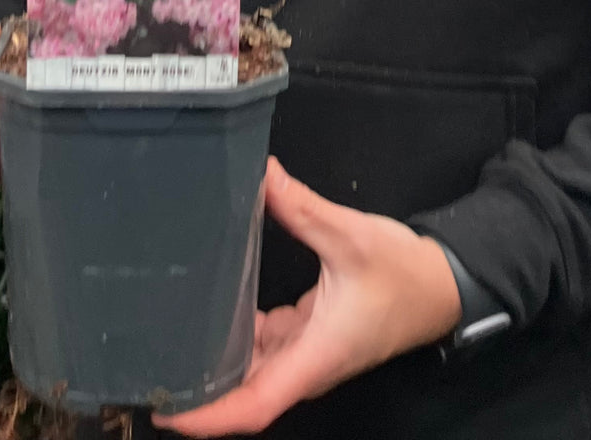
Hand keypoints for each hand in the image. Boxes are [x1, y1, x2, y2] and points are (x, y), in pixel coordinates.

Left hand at [154, 157, 462, 435]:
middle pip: (243, 392)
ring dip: (215, 360)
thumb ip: (302, 208)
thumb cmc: (403, 274)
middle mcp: (305, 366)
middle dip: (198, 388)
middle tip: (148, 365)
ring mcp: (307, 353)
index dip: (207, 417)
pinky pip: (265, 346)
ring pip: (252, 369)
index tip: (165, 412)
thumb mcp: (351, 236)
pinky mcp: (310, 336)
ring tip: (167, 338)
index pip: (251, 406)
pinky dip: (238, 334)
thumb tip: (262, 174)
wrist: (442, 285)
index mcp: (313, 359)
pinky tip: (214, 307)